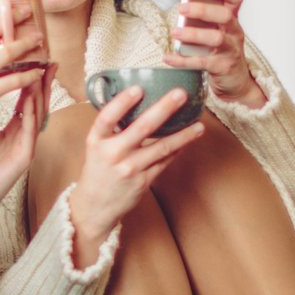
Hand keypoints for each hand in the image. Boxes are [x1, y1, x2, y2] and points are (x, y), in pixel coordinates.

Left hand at [0, 63, 50, 214]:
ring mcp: (26, 145)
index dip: (31, 81)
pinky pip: (30, 131)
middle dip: (43, 82)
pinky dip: (31, 113)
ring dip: (40, 93)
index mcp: (14, 129)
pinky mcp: (24, 156)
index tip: (33, 61)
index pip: (27, 100)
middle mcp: (24, 135)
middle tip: (48, 61)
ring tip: (41, 73)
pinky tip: (30, 98)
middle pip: (38, 103)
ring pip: (38, 115)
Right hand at [67, 86, 206, 248]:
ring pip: (161, 148)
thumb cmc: (98, 170)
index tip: (138, 88)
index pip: (107, 117)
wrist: (95, 206)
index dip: (122, 102)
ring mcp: (129, 169)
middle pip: (141, 128)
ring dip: (183, 135)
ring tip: (199, 125)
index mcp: (96, 141)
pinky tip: (188, 141)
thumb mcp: (96, 147)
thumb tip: (138, 102)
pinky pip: (164, 161)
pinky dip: (177, 150)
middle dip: (164, 109)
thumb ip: (112, 128)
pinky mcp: (143, 181)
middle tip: (180, 94)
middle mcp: (112, 154)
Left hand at [164, 0, 260, 104]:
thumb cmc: (220, 51)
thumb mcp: (216, 31)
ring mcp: (231, 50)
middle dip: (203, 10)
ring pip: (216, 38)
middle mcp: (234, 32)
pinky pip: (202, 62)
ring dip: (193, 34)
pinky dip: (183, 60)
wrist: (235, 81)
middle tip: (182, 8)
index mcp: (232, 19)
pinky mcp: (223, 67)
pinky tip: (169, 57)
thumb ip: (204, 18)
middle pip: (224, 16)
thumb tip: (183, 5)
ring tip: (175, 33)